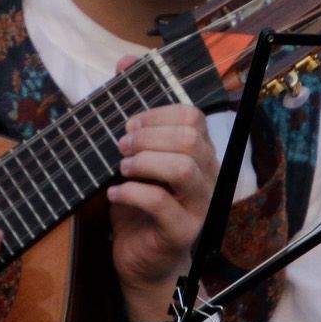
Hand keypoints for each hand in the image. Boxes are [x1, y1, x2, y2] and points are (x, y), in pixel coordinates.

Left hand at [107, 70, 218, 321]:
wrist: (140, 260)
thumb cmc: (138, 204)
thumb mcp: (134, 154)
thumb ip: (133, 110)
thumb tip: (125, 61)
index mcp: (199, 152)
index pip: (193, 116)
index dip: (156, 113)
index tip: (129, 123)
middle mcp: (207, 176)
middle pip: (191, 138)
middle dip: (148, 136)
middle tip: (121, 147)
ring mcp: (199, 205)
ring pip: (183, 168)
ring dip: (143, 162)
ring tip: (121, 168)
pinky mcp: (182, 232)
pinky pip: (160, 204)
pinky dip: (130, 193)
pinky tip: (113, 193)